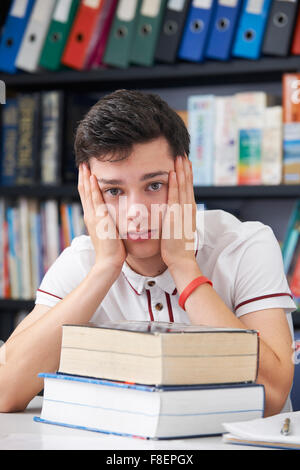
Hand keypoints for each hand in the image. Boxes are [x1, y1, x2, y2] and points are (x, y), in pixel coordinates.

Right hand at [78, 163, 126, 271]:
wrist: (109, 262)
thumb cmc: (113, 251)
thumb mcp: (110, 233)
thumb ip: (110, 225)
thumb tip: (114, 220)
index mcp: (93, 219)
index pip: (88, 198)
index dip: (86, 185)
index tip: (87, 173)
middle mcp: (90, 216)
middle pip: (84, 192)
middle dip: (83, 177)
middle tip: (82, 163)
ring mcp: (93, 217)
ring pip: (87, 193)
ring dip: (86, 178)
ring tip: (84, 165)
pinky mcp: (99, 218)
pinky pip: (95, 199)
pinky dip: (93, 187)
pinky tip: (93, 177)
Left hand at [161, 155, 196, 270]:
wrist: (180, 259)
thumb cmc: (177, 246)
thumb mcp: (178, 227)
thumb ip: (176, 216)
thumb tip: (172, 209)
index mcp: (189, 210)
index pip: (188, 188)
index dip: (187, 174)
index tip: (185, 161)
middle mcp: (188, 209)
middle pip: (188, 184)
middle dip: (185, 168)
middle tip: (183, 152)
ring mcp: (183, 212)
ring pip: (183, 187)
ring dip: (181, 171)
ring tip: (180, 156)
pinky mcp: (176, 216)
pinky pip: (175, 196)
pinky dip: (175, 184)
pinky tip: (173, 173)